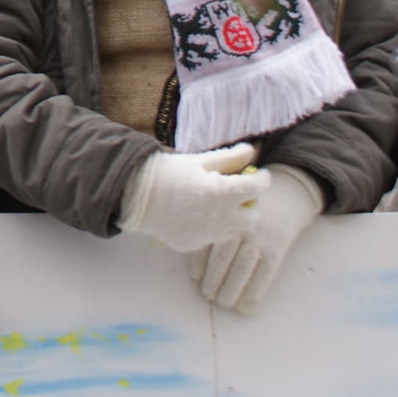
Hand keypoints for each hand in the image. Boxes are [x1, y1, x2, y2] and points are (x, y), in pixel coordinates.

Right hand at [117, 143, 267, 251]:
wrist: (135, 194)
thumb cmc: (169, 172)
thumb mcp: (200, 161)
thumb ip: (230, 158)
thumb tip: (252, 151)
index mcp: (222, 193)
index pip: (259, 188)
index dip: (262, 179)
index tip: (259, 175)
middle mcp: (219, 219)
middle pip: (252, 218)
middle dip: (250, 206)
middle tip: (239, 195)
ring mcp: (206, 235)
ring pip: (231, 231)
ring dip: (231, 218)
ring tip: (214, 204)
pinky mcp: (193, 245)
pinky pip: (209, 238)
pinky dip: (208, 228)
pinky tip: (193, 215)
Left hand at [191, 164, 322, 313]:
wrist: (288, 191)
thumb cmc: (250, 199)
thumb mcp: (229, 200)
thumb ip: (213, 218)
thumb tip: (191, 244)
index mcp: (225, 211)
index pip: (207, 240)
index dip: (199, 262)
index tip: (194, 278)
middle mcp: (241, 224)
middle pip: (223, 257)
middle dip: (213, 280)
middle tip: (207, 295)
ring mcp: (260, 236)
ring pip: (241, 269)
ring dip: (230, 290)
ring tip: (222, 303)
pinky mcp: (277, 247)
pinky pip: (264, 274)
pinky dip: (253, 294)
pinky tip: (245, 307)